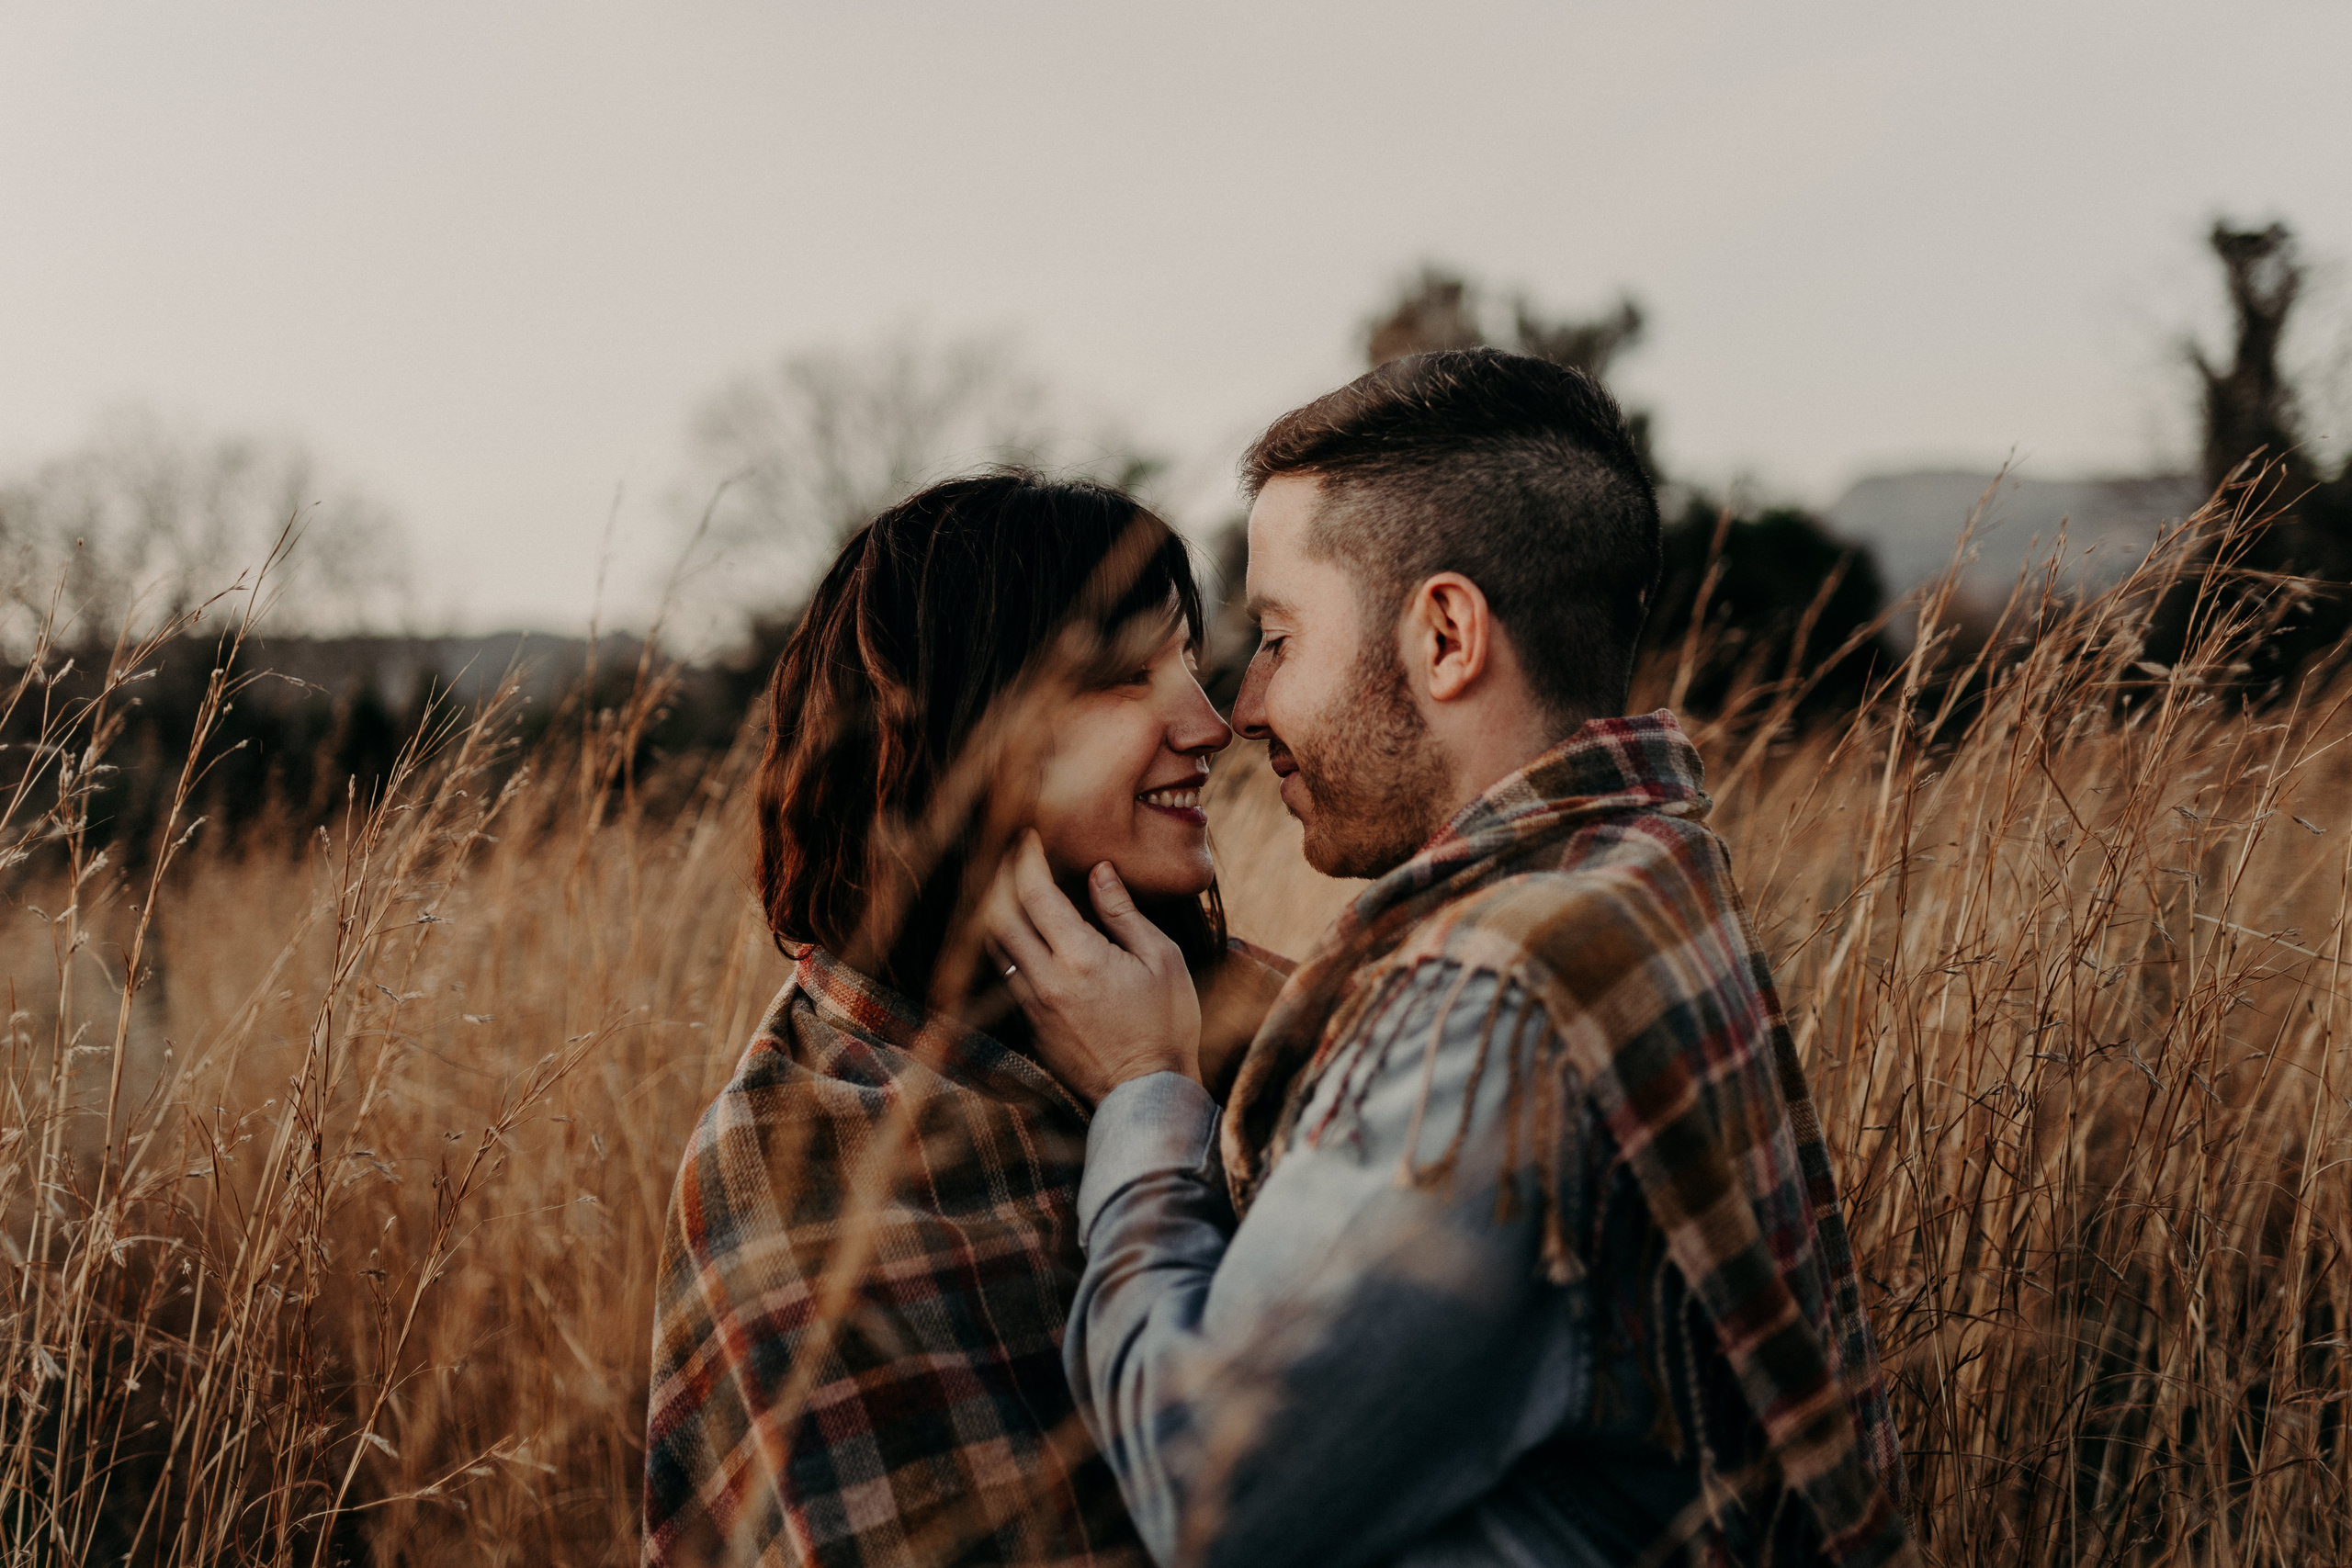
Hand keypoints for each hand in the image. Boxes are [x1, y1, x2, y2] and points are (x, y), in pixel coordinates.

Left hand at [983, 830, 1200, 1106]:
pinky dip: (1005, 945)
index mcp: (1081, 958)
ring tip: (1005, 887)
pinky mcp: (1031, 1027)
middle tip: (1008, 855)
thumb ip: (1124, 912)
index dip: (1026, 858)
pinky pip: (1005, 974)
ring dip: (993, 911)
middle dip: (998, 878)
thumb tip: (1098, 871)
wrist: (1147, 1094)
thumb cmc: (1167, 1025)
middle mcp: (1046, 980)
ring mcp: (1033, 1006)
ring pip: (994, 946)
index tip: (1027, 837)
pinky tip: (1019, 933)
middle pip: (999, 915)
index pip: (1035, 893)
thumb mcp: (1161, 959)